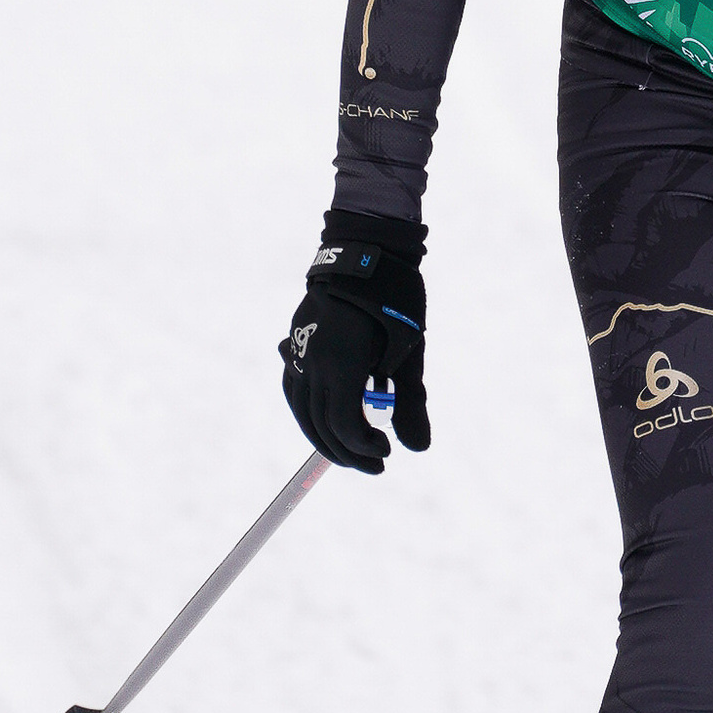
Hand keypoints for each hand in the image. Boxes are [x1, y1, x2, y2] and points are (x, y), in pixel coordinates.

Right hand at [281, 211, 429, 472]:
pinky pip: (295, 388)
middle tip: (377, 463)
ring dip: (325, 435)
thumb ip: (412, 403)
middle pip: (320, 425)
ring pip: (301, 410)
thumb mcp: (410, 351)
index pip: (343, 425)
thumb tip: (418, 449)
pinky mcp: (295, 343)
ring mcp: (298, 351)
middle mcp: (312, 361)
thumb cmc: (395, 298)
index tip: (387, 452)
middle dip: (348, 452)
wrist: (365, 249)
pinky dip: (310, 410)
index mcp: (341, 363)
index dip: (364, 448)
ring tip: (353, 449)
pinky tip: (326, 419)